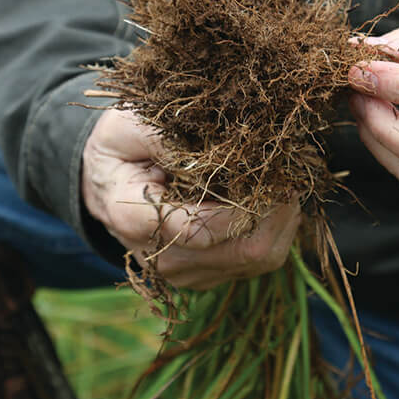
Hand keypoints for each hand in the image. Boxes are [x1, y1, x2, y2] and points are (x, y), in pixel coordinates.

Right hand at [81, 109, 300, 288]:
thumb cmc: (119, 147)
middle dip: (278, 210)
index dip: (247, 203)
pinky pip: (257, 261)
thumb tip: (216, 145)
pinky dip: (276, 229)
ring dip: (283, 220)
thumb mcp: (127, 125)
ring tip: (286, 181)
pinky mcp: (208, 273)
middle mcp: (164, 258)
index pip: (203, 228)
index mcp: (136, 220)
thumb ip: (163, 135)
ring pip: (259, 260)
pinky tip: (272, 198)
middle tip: (292, 170)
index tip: (271, 169)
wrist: (106, 182)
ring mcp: (188, 272)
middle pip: (244, 251)